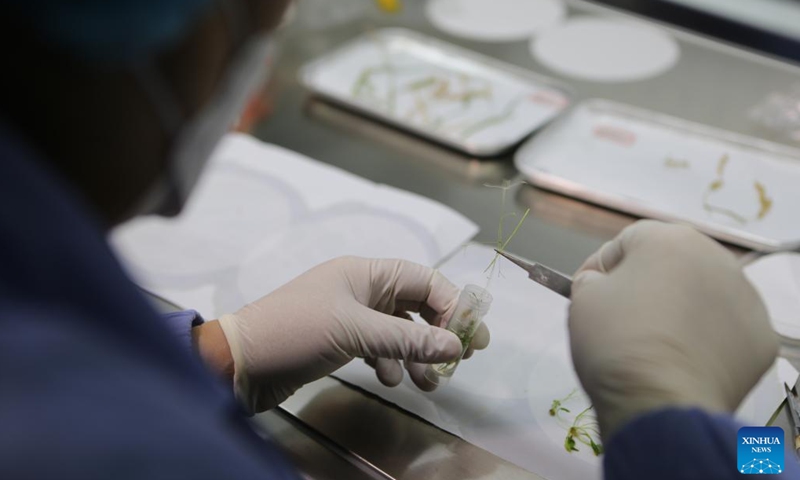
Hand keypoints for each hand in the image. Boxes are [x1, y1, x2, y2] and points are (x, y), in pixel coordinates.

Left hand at [209, 257, 488, 412]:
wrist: (240, 363)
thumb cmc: (296, 332)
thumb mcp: (355, 332)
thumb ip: (408, 339)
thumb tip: (456, 345)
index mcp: (365, 273)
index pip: (423, 279)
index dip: (451, 304)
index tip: (470, 334)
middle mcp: (362, 289)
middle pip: (415, 306)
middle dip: (439, 332)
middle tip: (463, 358)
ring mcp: (351, 315)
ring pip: (399, 331)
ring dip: (418, 354)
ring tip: (430, 382)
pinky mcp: (341, 340)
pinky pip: (379, 347)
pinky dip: (390, 362)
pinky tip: (388, 378)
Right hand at [568, 221, 777, 440]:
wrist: (660, 404)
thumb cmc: (616, 343)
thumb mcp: (582, 299)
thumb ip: (592, 279)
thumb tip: (602, 283)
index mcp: (668, 239)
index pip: (626, 242)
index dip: (601, 268)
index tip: (589, 292)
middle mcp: (715, 258)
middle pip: (671, 263)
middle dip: (646, 284)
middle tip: (621, 317)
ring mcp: (745, 297)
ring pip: (702, 294)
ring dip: (679, 308)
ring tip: (653, 342)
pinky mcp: (759, 336)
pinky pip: (724, 328)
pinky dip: (705, 339)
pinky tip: (682, 359)